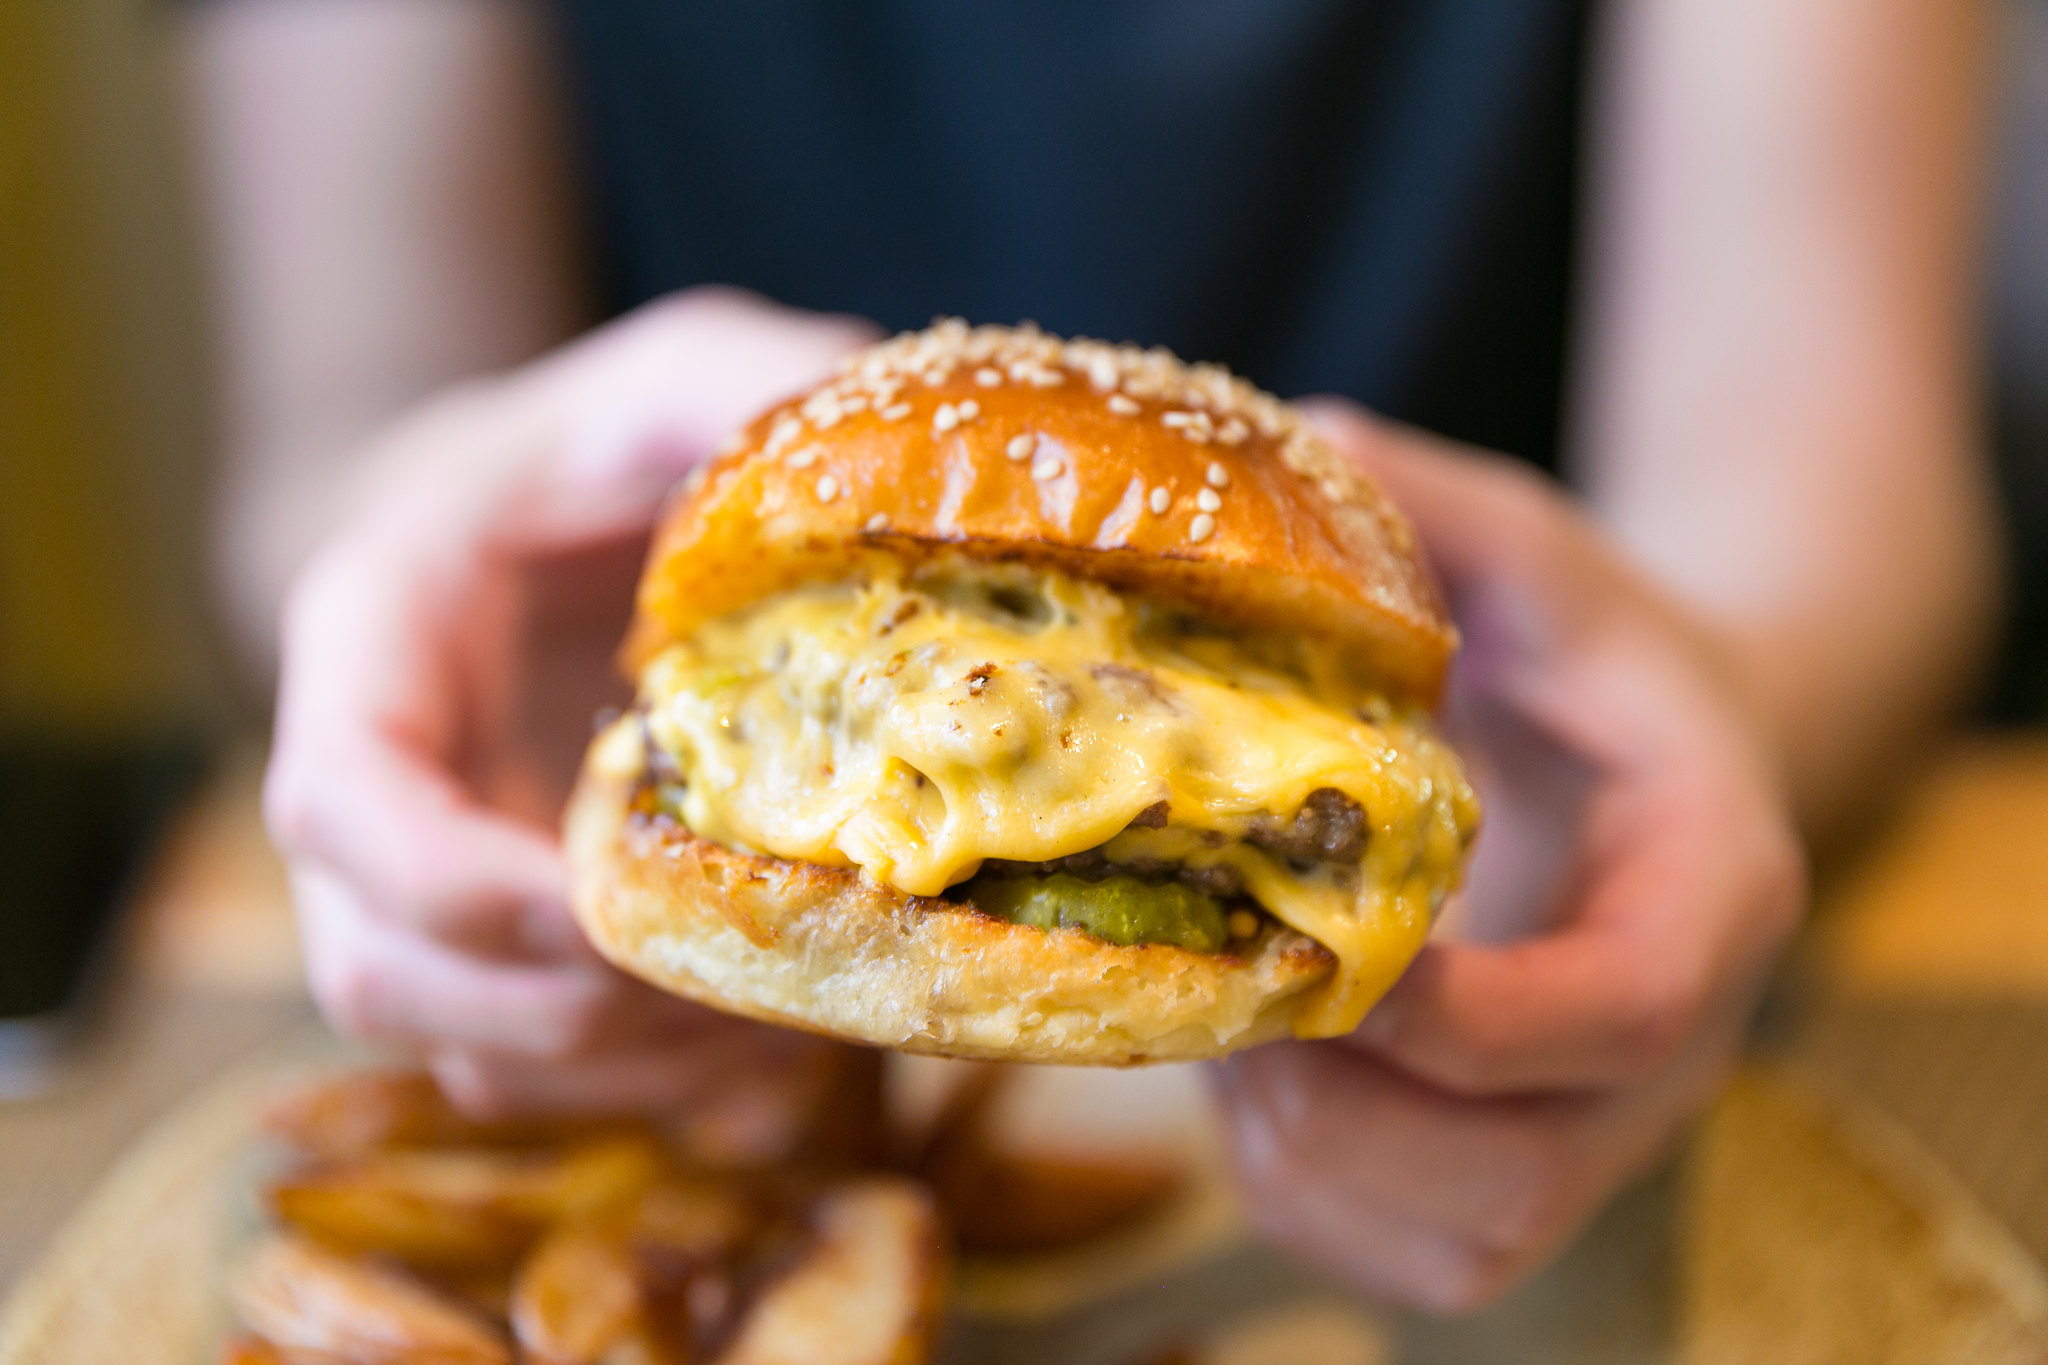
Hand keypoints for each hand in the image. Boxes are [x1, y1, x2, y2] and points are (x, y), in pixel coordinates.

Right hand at [264, 287, 879, 1114]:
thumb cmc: (599, 447)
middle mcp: (373, 784)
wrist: (545, 520)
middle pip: (381, 966)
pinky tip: (775, 1052)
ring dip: (615, 1073)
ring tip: (782, 1032)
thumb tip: (868, 428)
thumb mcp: (673, 378)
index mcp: (374, 637)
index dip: (455, 885)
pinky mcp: (497, 943)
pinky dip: (642, 1092)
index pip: (340, 799)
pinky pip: (527, 1072)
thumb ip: (742, 386)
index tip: (602, 906)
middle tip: (741, 988)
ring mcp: (425, 880)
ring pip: (454, 1046)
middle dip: (560, 1012)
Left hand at [1212, 402, 1804, 1310]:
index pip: (1625, 1007)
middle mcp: (1672, 1054)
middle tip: (1228, 980)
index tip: (1336, 952)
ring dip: (1301, 1150)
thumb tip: (1306, 445)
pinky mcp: (1519, 1184)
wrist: (1645, 767)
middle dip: (1342, 1099)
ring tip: (1226, 1017)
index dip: (1476, 1012)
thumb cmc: (1590, 657)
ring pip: (1455, 1239)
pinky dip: (1300, 1195)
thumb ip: (1442, 511)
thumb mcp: (1539, 558)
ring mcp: (1598, 1138)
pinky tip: (1252, 1071)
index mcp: (1711, 892)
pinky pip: (1404, 1259)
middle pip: (1522, 1167)